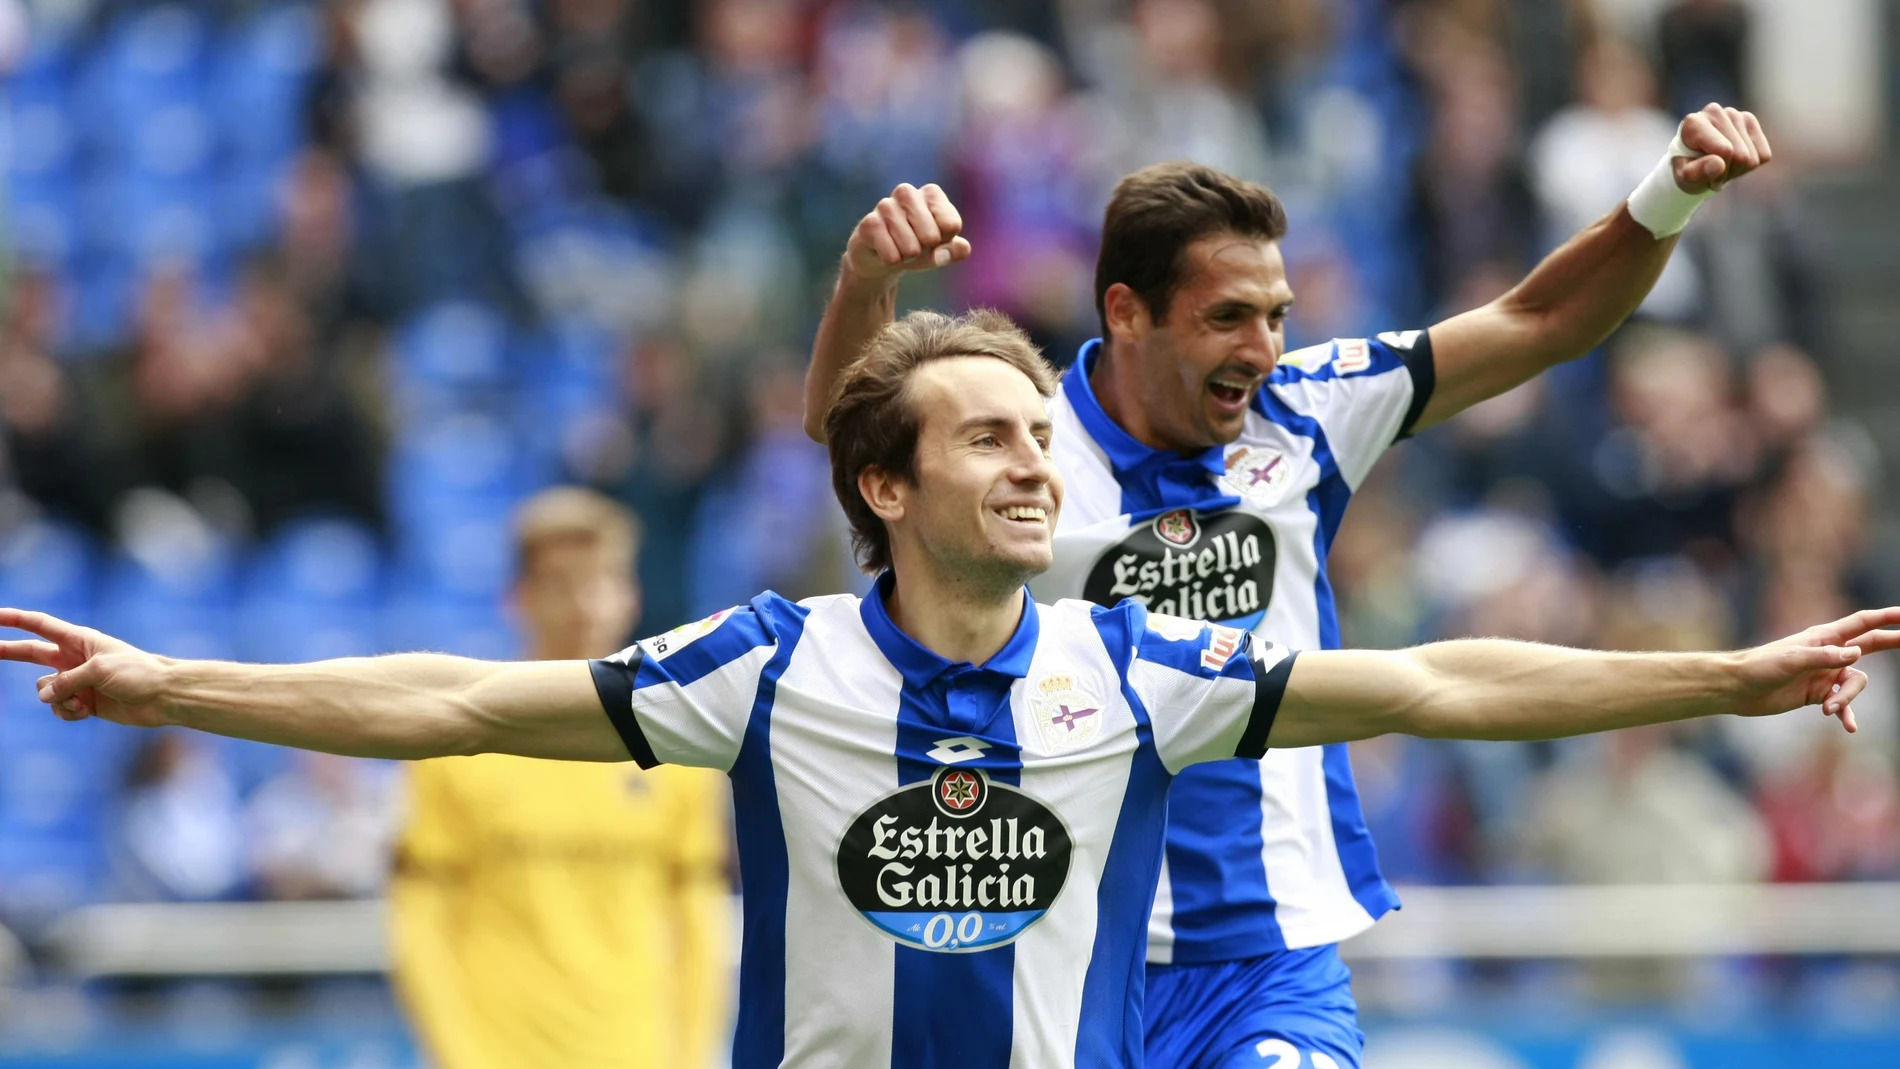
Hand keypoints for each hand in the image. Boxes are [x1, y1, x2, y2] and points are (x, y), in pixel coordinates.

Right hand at [0, 608, 170, 727]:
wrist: (163, 697)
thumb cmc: (138, 674)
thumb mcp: (99, 671)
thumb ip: (65, 681)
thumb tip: (44, 697)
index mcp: (79, 640)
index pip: (40, 625)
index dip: (15, 619)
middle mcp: (74, 658)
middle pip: (30, 653)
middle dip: (7, 652)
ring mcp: (78, 681)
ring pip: (45, 691)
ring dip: (57, 698)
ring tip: (81, 700)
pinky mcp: (84, 702)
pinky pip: (59, 708)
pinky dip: (67, 711)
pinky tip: (86, 711)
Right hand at [843, 183, 970, 288]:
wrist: (883, 258)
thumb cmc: (918, 248)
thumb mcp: (941, 251)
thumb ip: (955, 250)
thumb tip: (957, 250)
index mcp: (931, 193)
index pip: (952, 225)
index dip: (945, 241)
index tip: (934, 238)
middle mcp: (907, 193)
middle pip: (932, 237)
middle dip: (925, 250)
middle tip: (914, 245)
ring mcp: (885, 206)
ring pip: (911, 249)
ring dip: (907, 257)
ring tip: (899, 248)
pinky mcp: (868, 223)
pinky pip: (892, 256)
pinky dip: (892, 262)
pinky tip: (885, 251)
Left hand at [1673, 102, 1771, 192]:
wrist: (1695, 161)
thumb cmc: (1688, 169)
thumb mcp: (1685, 178)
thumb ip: (1695, 174)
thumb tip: (1719, 164)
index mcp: (1693, 123)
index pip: (1724, 151)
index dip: (1717, 172)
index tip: (1702, 174)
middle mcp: (1714, 112)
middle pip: (1741, 156)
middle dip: (1728, 171)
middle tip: (1712, 171)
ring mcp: (1735, 115)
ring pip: (1752, 158)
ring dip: (1738, 170)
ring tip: (1721, 165)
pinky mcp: (1751, 122)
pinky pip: (1763, 155)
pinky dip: (1750, 165)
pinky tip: (1733, 159)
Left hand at [1731, 607, 1899, 730]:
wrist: (1737, 688)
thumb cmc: (1759, 666)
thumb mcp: (1792, 659)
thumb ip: (1825, 657)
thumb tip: (1857, 653)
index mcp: (1822, 637)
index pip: (1860, 624)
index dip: (1885, 618)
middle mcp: (1828, 654)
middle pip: (1869, 646)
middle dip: (1891, 642)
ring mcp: (1824, 674)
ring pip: (1855, 684)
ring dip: (1847, 698)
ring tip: (1829, 709)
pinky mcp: (1818, 694)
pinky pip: (1842, 704)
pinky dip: (1846, 713)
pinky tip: (1849, 726)